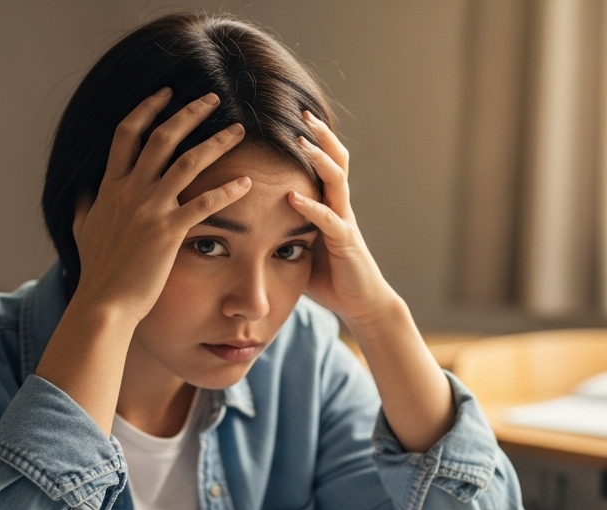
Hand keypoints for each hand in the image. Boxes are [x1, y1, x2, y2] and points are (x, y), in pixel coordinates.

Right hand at [70, 89, 249, 318]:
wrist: (104, 302)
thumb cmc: (97, 271)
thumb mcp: (82, 230)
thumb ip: (84, 206)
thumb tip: (81, 192)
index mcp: (110, 186)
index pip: (127, 133)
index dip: (147, 108)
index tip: (166, 92)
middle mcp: (130, 190)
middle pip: (162, 137)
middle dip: (189, 113)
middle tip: (213, 98)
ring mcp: (150, 209)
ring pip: (188, 162)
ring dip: (216, 142)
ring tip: (238, 130)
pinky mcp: (169, 231)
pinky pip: (204, 203)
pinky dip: (227, 190)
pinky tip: (247, 183)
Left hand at [288, 112, 400, 334]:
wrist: (361, 302)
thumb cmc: (328, 275)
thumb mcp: (300, 243)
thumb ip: (282, 224)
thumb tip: (246, 215)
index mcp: (329, 202)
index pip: (323, 161)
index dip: (312, 137)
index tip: (290, 113)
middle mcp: (340, 206)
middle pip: (335, 158)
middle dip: (320, 134)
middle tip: (302, 110)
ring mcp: (345, 221)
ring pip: (337, 180)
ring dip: (318, 159)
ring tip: (301, 140)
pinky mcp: (346, 243)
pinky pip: (330, 220)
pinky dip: (311, 207)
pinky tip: (293, 197)